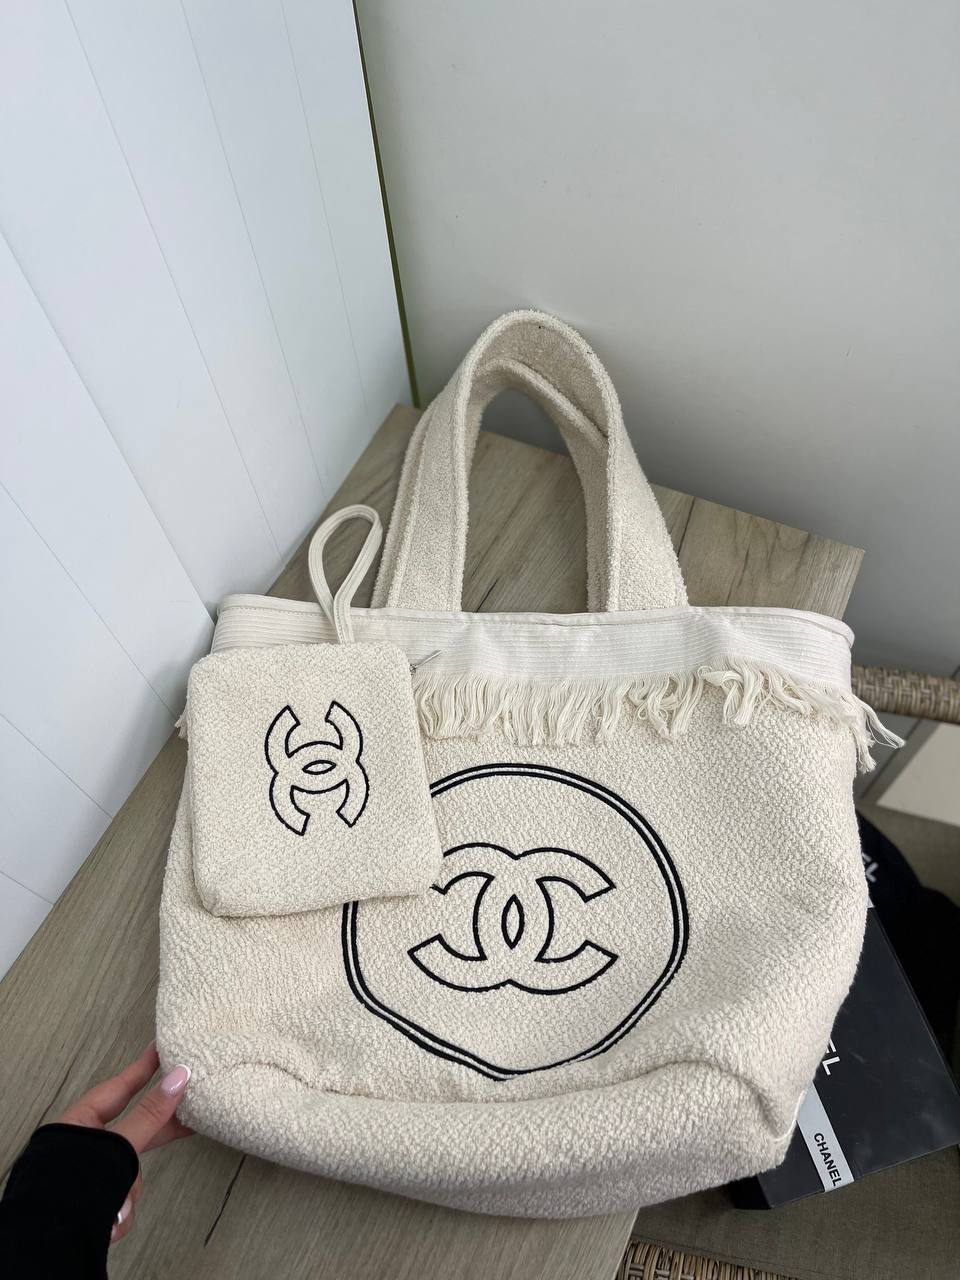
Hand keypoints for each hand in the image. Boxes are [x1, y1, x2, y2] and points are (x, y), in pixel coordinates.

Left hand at [56, 1042, 192, 1243]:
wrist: (48, 1238)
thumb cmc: (71, 1184)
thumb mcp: (117, 1145)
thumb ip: (149, 1114)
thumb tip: (179, 1077)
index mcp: (81, 1123)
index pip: (121, 1087)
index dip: (144, 1068)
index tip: (164, 1048)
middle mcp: (86, 1147)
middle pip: (132, 1134)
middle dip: (149, 1143)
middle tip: (190, 1115)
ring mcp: (91, 1176)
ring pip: (130, 1174)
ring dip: (127, 1192)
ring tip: (115, 1206)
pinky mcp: (96, 1203)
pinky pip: (123, 1200)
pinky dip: (120, 1214)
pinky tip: (109, 1223)